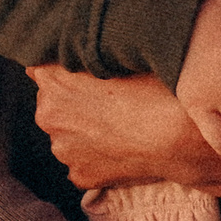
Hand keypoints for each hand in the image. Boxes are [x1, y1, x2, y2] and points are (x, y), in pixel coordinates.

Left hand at [30, 66, 220, 199]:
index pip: (43, 70)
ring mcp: (63, 148)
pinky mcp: (80, 175)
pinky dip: (97, 158)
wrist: (178, 133)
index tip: (85, 76)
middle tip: (108, 102)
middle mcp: (48, 114)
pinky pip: (82, 163)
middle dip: (73, 104)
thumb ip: (89, 50)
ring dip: (84, 132)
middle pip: (53, 104)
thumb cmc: (154, 86)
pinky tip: (121, 149)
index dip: (65, 72)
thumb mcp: (120, 54)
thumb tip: (76, 46)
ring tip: (119, 127)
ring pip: (67, 135)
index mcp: (52, 79)